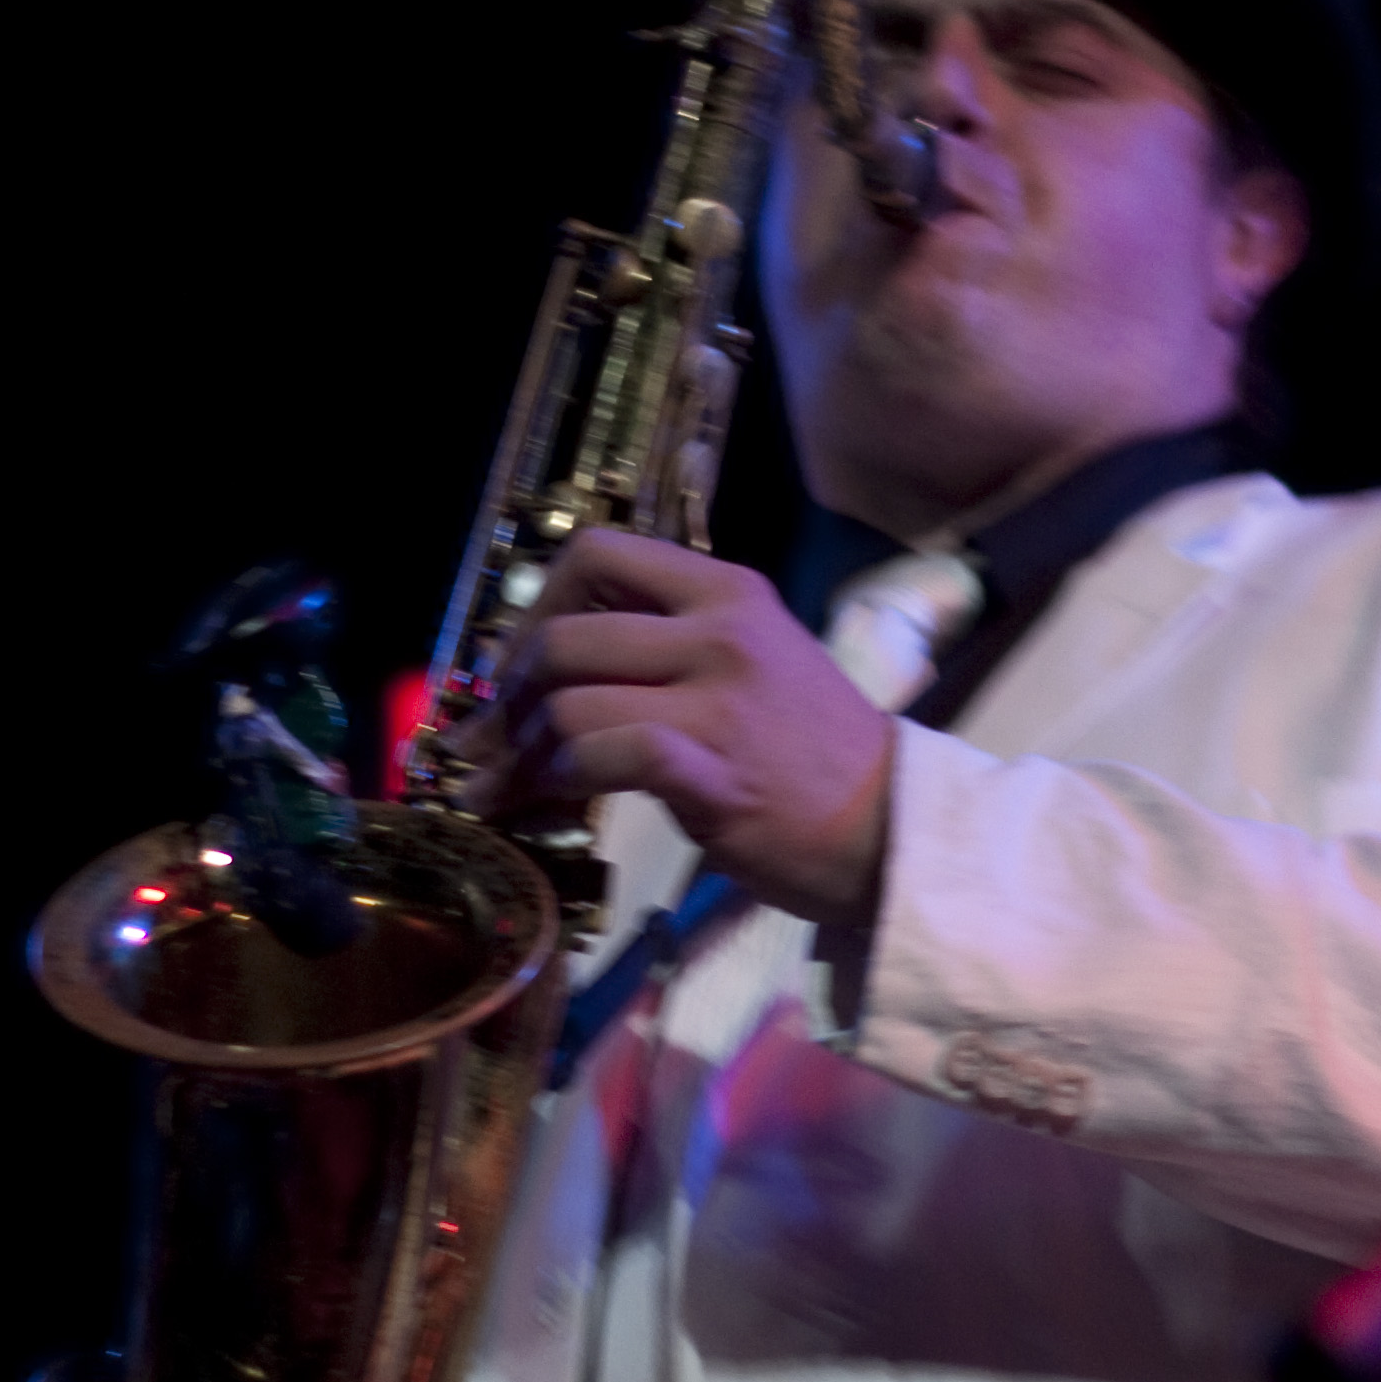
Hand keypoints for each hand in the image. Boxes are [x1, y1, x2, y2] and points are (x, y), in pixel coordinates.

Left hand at [471, 528, 894, 924]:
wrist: (887, 827)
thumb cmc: (813, 751)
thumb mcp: (756, 657)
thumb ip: (671, 639)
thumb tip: (555, 656)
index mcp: (727, 591)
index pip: (597, 554)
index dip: (537, 606)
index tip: (520, 661)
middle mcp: (721, 632)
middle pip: (564, 636)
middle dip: (508, 694)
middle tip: (494, 737)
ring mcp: (718, 702)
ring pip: (568, 702)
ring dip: (521, 751)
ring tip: (508, 784)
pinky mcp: (711, 774)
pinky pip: (600, 758)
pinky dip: (554, 782)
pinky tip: (542, 804)